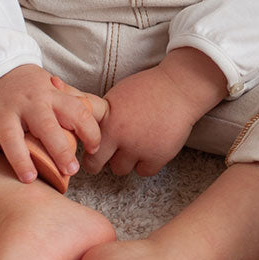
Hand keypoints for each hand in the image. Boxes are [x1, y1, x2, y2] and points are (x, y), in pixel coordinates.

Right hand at [0, 65, 104, 182]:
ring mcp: (2, 111)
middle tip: (69, 171)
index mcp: (52, 96)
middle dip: (59, 149)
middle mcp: (28, 103)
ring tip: (29, 179)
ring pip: (10, 136)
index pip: (77, 112)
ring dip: (20, 158)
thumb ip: (77, 105)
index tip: (95, 150)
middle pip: (45, 126)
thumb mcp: (58, 90)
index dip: (90, 131)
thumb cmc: (34, 88)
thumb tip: (104, 122)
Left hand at [82, 48, 227, 177]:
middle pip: (100, 166)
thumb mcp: (116, 96)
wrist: (179, 88)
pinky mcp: (159, 155)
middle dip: (103, 161)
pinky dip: (147, 163)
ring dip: (126, 160)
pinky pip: (145, 171)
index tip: (94, 152)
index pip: (86, 151)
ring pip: (122, 169)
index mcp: (107, 122)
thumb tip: (79, 122)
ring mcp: (139, 148)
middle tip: (110, 155)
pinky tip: (151, 148)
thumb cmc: (147, 88)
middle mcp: (120, 137)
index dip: (89, 153)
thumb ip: (100, 115)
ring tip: (135, 146)